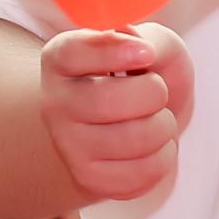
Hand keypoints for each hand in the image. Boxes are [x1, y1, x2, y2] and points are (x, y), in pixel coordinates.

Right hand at [39, 23, 191, 205]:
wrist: (133, 125)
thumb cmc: (141, 78)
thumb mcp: (152, 45)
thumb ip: (150, 39)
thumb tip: (141, 49)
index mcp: (60, 60)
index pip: (73, 53)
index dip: (112, 51)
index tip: (146, 54)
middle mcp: (54, 103)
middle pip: (107, 101)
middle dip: (153, 93)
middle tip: (156, 91)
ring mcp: (68, 145)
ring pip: (134, 138)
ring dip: (164, 127)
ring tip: (154, 120)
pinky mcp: (89, 179)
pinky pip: (144, 171)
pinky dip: (164, 157)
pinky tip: (150, 147)